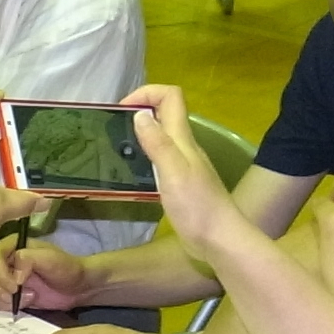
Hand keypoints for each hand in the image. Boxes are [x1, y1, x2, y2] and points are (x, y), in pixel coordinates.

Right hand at [0, 215, 86, 309]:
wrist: (78, 288)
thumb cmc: (66, 267)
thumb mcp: (50, 258)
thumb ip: (28, 259)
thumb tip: (13, 276)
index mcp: (11, 246)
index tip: (15, 284)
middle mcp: (4, 260)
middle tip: (15, 293)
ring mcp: (5, 278)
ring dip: (4, 296)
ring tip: (27, 296)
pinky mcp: (9, 295)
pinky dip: (10, 305)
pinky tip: (29, 301)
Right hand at [125, 85, 242, 263]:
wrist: (219, 240)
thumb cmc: (197, 207)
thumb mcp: (173, 172)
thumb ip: (158, 143)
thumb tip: (140, 114)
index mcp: (183, 140)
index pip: (170, 97)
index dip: (147, 93)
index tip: (122, 109)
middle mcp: (185, 147)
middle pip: (165, 113)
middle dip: (139, 110)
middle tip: (114, 127)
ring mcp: (184, 166)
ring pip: (162, 136)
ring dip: (140, 133)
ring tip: (117, 147)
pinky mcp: (181, 184)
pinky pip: (160, 159)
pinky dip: (145, 156)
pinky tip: (133, 172)